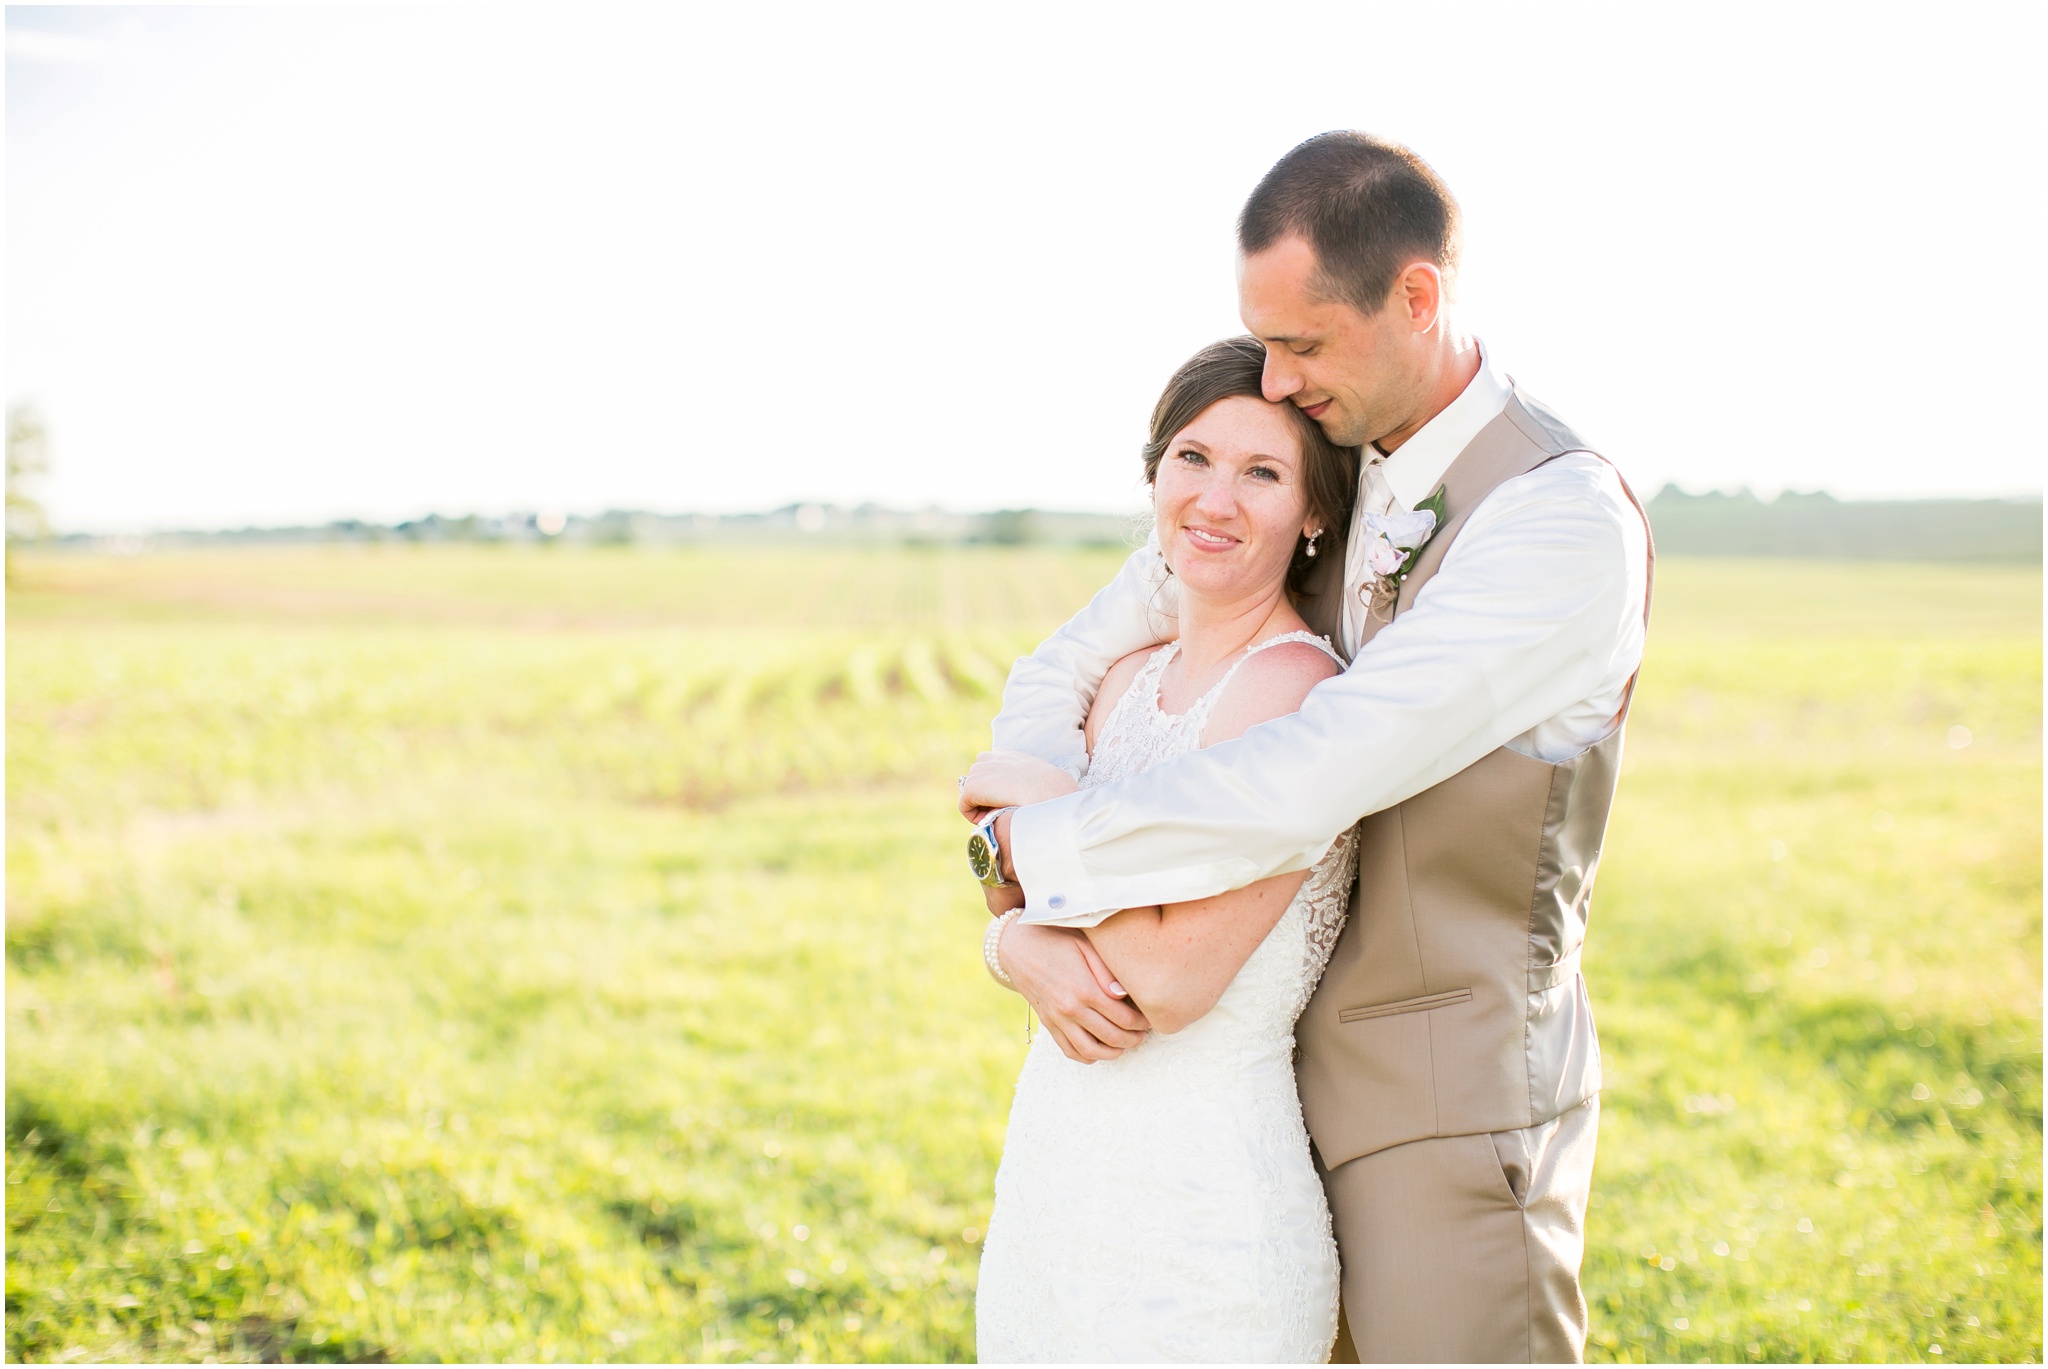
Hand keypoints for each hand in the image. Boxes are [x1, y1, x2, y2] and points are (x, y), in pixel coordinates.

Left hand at [960, 750, 1078, 821]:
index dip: (995, 790)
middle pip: (977, 783)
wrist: (1050, 791)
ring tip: (1002, 815)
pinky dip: (975, 817)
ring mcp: (979, 770)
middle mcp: (990, 757)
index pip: (989, 770)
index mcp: (1006, 753)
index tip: (1010, 802)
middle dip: (986, 799)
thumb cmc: (1053, 790)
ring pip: (971, 796)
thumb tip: (1016, 798)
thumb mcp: (1042, 779)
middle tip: (1004, 811)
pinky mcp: (972, 787)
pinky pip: (965, 807)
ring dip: (983, 808)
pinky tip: (994, 819)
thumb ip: (1026, 782)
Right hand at [999, 921, 1149, 1062]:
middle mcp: (1071, 1009)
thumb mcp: (1085, 946)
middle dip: (1134, 1039)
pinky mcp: (1048, 1024)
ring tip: (1126, 1044)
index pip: (1123, 1017)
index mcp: (1084, 989)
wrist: (1018, 946)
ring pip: (1091, 1051)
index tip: (1151, 1018)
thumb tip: (1125, 995)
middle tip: (1145, 1033)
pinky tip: (1100, 1049)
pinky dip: (1088, 1056)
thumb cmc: (1056, 940)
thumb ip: (1107, 972)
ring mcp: (1057, 1020)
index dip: (1142, 1022)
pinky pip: (1069, 1050)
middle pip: (1112, 1037)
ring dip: (1113, 1052)